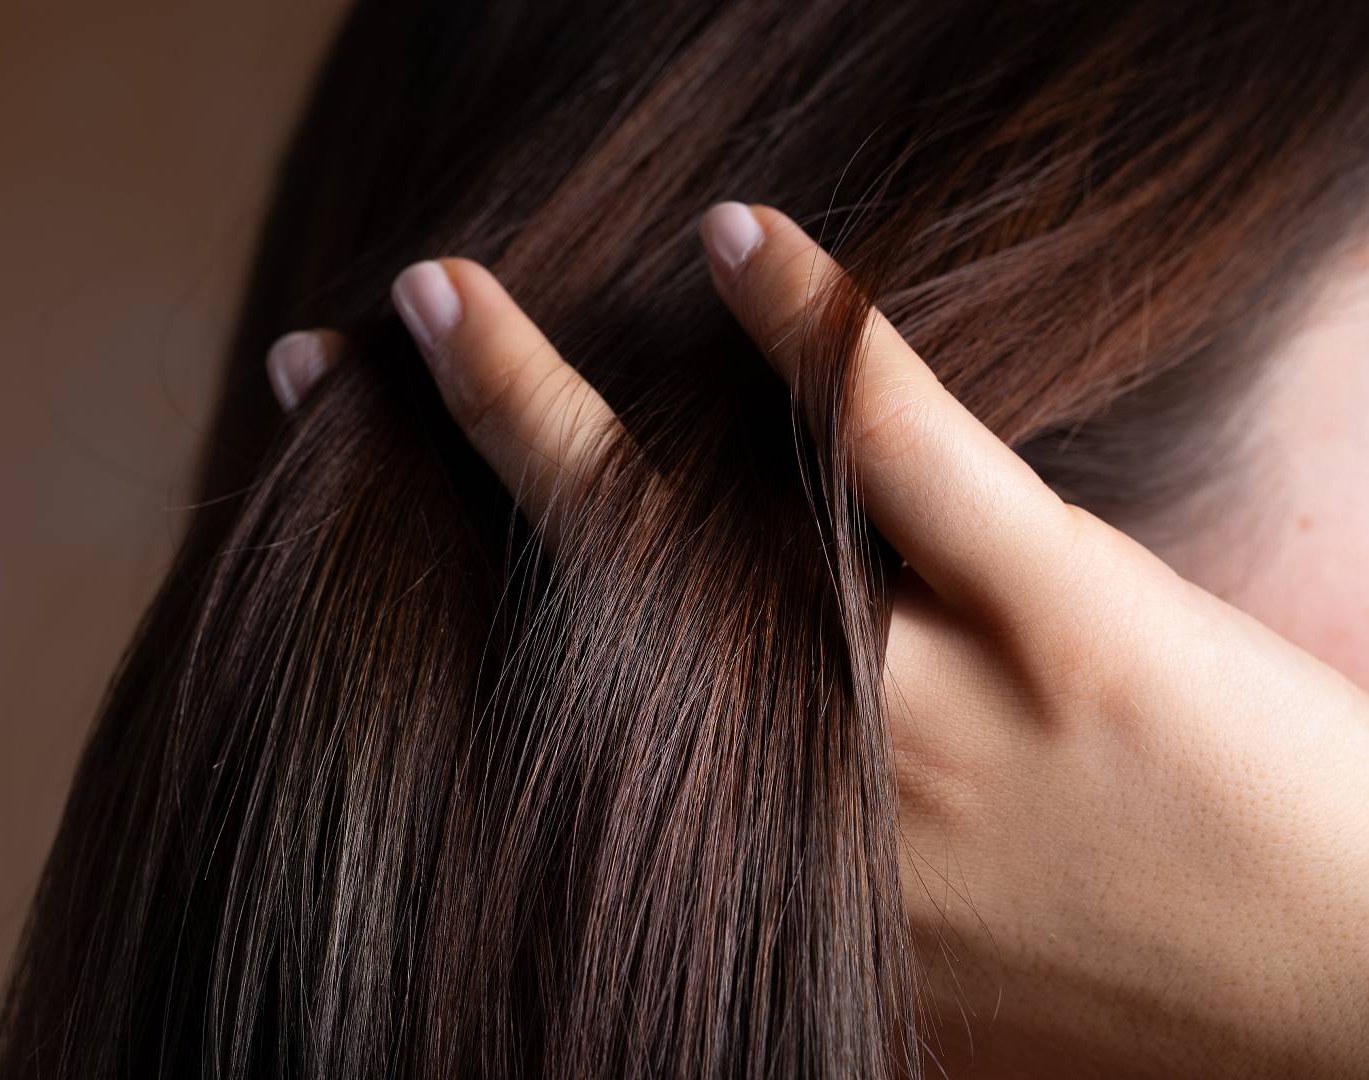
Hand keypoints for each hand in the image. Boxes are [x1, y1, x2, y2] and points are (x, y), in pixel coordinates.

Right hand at [267, 204, 1368, 1076]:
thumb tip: (674, 839)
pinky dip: (807, 336)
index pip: (550, 717)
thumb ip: (794, 889)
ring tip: (439, 293)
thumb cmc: (1140, 1011)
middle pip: (573, 603)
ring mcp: (931, 701)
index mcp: (765, 876)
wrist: (1360, 1023)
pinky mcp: (1066, 616)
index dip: (423, 609)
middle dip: (432, 479)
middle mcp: (810, 794)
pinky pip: (903, 453)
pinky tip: (731, 237)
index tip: (344, 522)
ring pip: (692, 528)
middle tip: (324, 365)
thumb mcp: (918, 969)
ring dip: (543, 400)